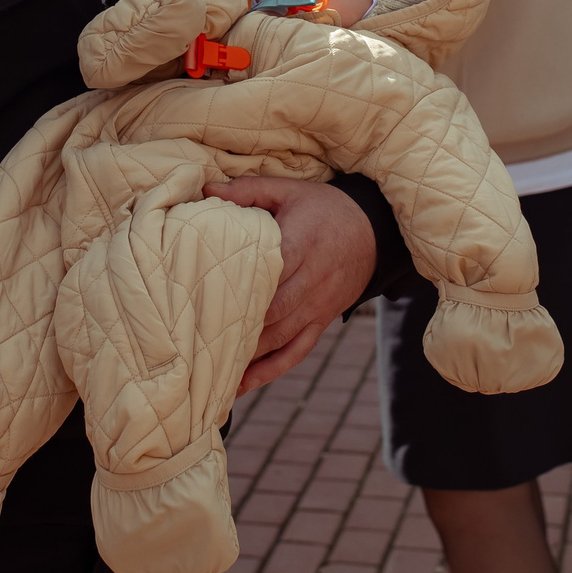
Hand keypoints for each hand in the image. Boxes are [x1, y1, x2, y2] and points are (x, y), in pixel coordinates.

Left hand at [208, 175, 376, 394]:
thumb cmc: (324, 208)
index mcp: (302, 243)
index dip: (241, 287)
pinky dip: (270, 370)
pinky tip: (241, 383)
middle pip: (273, 310)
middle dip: (238, 327)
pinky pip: (297, 351)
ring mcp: (319, 305)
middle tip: (197, 339)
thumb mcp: (290, 191)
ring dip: (248, 354)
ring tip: (211, 366)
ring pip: (281, 336)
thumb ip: (247, 191)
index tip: (205, 297)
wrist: (374, 230)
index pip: (270, 270)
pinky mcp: (322, 321)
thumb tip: (205, 189)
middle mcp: (313, 279)